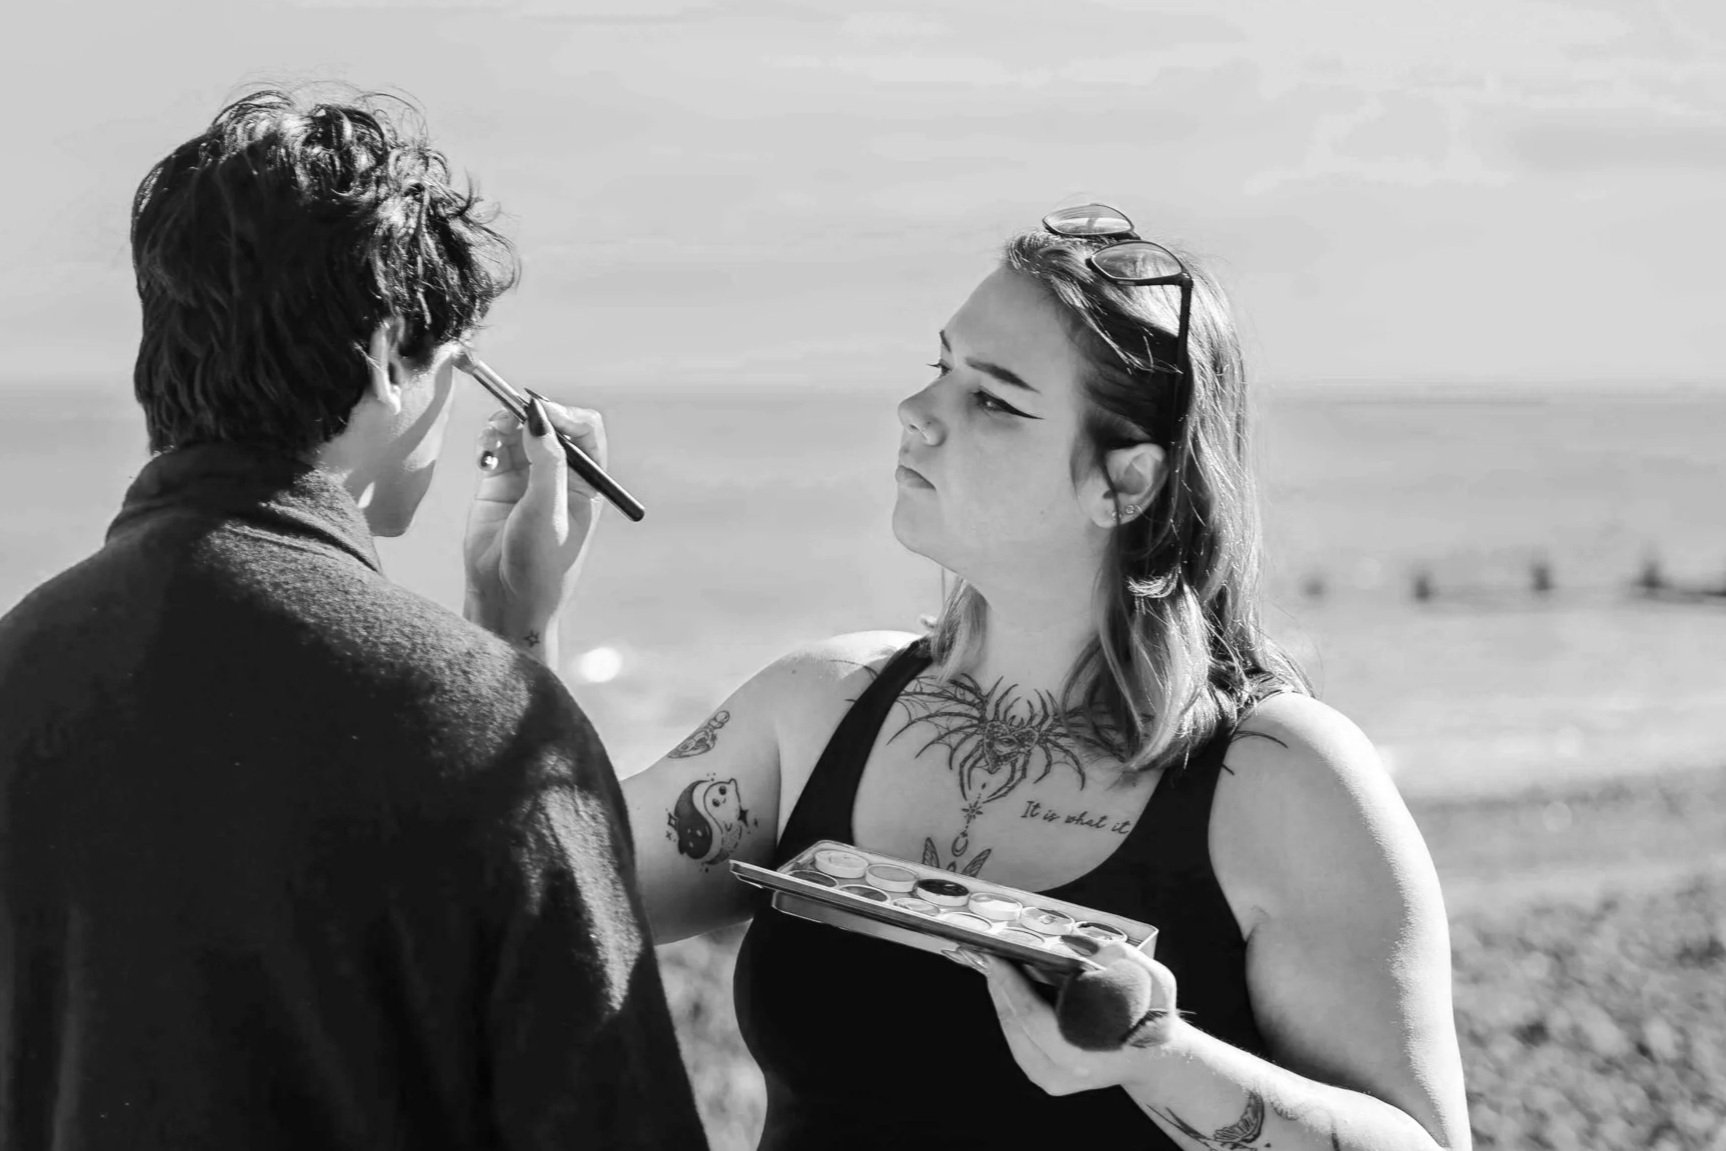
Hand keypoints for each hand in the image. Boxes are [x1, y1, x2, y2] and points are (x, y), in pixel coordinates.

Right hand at [463, 395, 607, 631]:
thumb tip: (539, 416)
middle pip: (550, 422)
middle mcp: (561, 474)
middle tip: (511, 415)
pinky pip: (494, 444)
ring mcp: (528, 475)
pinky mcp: (498, 481)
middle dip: (530, 413)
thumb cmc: (541, 565)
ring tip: (493, 437)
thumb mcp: (547, 512)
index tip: (541, 413)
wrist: (505, 598)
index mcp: (588, 482)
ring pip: (519, 428)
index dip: (565, 414)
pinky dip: (488, 440)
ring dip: (505, 423)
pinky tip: (484, 457)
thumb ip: (546, 463)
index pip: (586, 430)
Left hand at [969, 942, 1179, 1095]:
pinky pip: (1018, 1041)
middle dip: (998, 985)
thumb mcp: (1155, 981)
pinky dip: (1010, 1012)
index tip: (994, 955)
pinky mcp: (1047, 1079)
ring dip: (1000, 997)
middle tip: (984, 952)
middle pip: (1015, 1024)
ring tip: (992, 965)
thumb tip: (1083, 942)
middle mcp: (1063, 1071)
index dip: (1009, 984)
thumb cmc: (1153, 1015)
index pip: (1032, 1017)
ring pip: (1012, 1033)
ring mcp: (1052, 1080)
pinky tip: (1006, 987)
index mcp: (1085, 1052)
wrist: (1156, 1058)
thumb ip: (1124, 960)